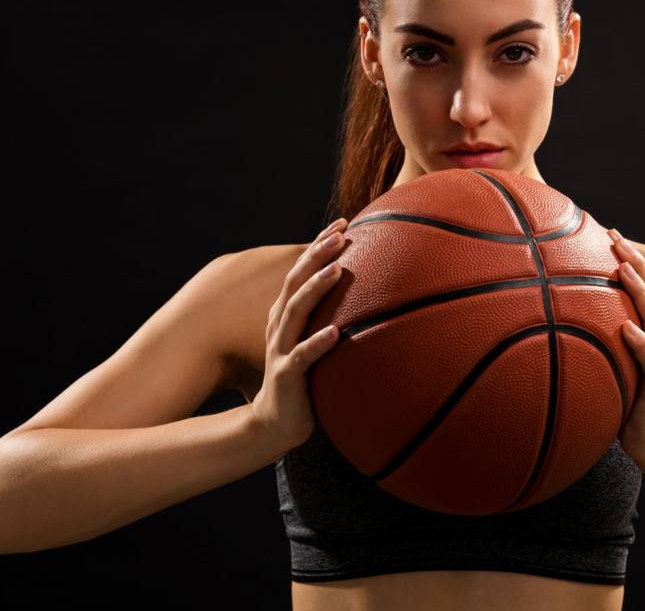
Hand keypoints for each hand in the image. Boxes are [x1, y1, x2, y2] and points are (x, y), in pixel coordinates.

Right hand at [250, 217, 347, 453]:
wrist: (275, 423)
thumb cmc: (302, 379)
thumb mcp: (315, 343)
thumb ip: (330, 318)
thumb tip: (369, 298)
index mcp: (287, 315)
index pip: (302, 271)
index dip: (319, 245)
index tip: (343, 222)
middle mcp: (281, 326)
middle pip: (296, 282)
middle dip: (317, 255)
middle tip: (341, 233)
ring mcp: (282, 349)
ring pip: (296, 311)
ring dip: (316, 288)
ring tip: (337, 269)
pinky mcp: (287, 375)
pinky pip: (302, 357)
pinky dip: (317, 344)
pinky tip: (335, 333)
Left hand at [608, 228, 644, 467]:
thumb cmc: (627, 404)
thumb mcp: (610, 366)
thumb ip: (596, 342)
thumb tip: (555, 321)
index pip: (643, 287)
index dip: (630, 258)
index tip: (609, 232)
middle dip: (635, 261)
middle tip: (616, 236)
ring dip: (640, 291)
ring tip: (624, 268)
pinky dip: (641, 343)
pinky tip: (627, 329)